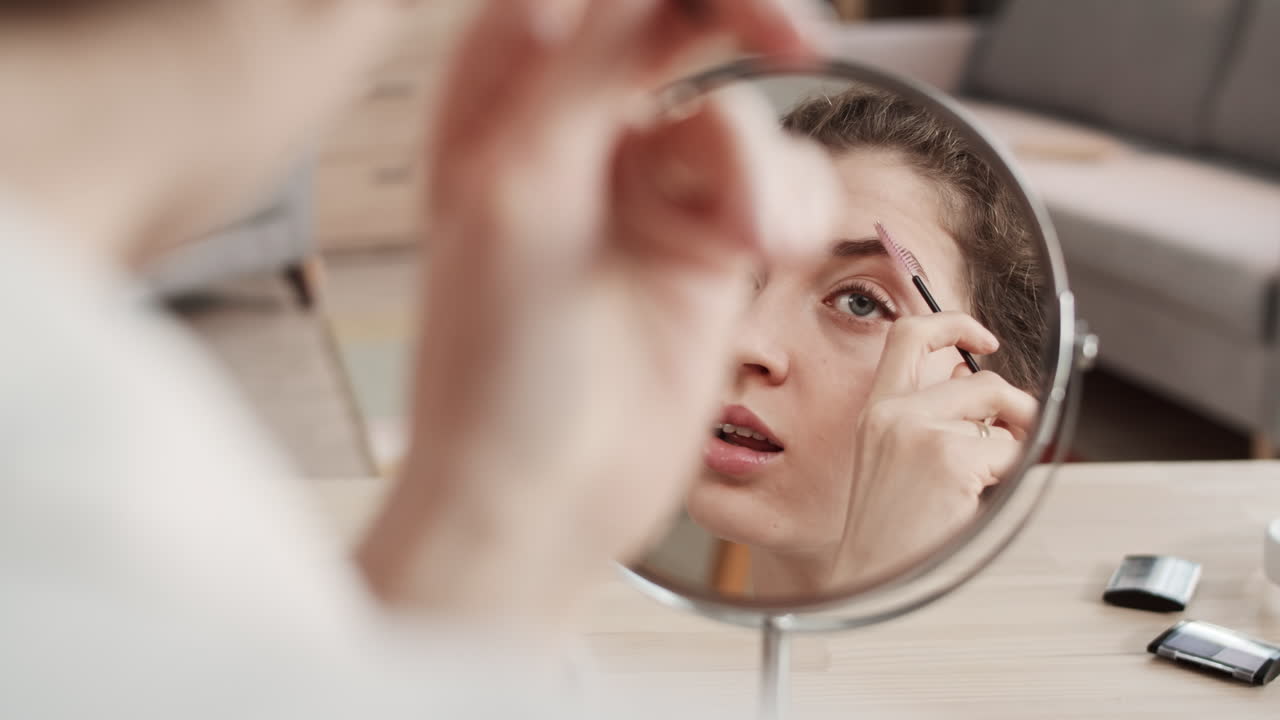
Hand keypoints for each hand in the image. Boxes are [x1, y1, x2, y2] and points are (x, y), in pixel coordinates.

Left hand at [357, 0, 836, 624]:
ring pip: (740, 114)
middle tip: (795, 37)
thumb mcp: (522, 190)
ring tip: (754, 242)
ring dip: (761, 171)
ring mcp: (648, 190)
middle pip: (673, 17)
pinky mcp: (708, 245)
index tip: (706, 12)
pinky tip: (773, 252)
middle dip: (743, 18)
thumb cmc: (496, 368)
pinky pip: (782, 183)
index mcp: (499, 100)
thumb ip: (584, 71)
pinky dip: (794, 207)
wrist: (546, 498)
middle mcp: (576, 133)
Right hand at [833, 312, 1038, 586]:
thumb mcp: (890, 455)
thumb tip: (969, 378)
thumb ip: (924, 413)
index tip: (981, 339)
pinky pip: (1007, 450)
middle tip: (1020, 420)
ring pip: (999, 417)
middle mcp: (893, 413)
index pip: (908, 335)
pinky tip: (973, 499)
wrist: (871, 573)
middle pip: (976, 376)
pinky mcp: (950, 457)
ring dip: (1006, 448)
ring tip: (982, 479)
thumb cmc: (886, 526)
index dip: (952, 323)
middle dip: (1012, 399)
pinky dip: (1004, 475)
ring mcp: (921, 432)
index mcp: (875, 410)